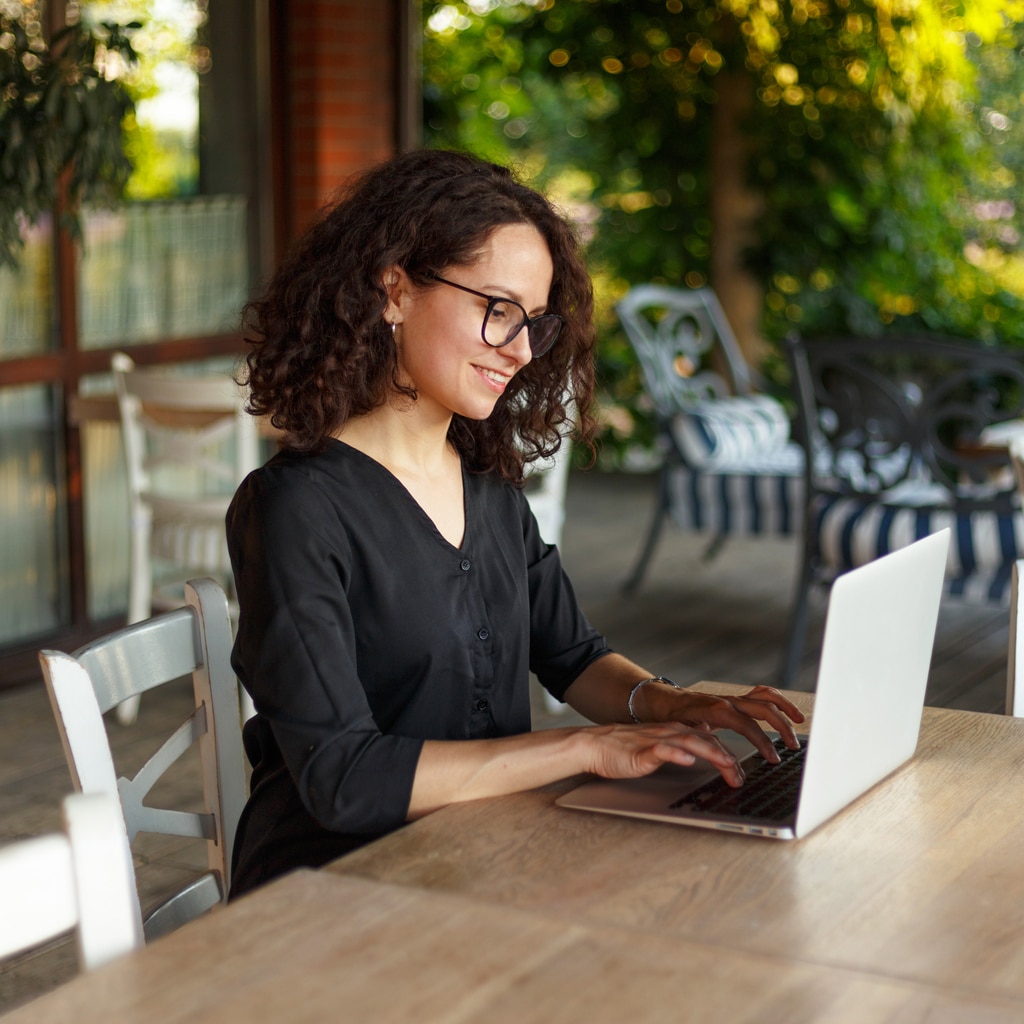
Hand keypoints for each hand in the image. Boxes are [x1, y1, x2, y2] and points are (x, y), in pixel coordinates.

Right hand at [583, 722, 746, 787]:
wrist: (594, 745)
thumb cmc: (623, 750)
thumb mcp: (656, 749)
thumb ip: (676, 750)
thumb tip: (696, 756)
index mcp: (675, 733)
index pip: (710, 742)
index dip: (729, 757)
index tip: (742, 774)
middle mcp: (670, 733)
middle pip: (707, 742)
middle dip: (729, 760)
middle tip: (742, 778)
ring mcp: (657, 740)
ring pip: (691, 743)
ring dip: (713, 755)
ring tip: (729, 768)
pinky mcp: (642, 750)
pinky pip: (662, 750)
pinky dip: (677, 754)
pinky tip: (688, 760)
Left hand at [662, 685, 805, 762]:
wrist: (664, 701)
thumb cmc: (673, 718)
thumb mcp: (684, 733)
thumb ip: (704, 743)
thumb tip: (720, 758)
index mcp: (718, 710)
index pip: (749, 726)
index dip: (764, 742)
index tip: (774, 758)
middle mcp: (729, 701)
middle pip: (764, 709)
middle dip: (782, 728)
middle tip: (791, 748)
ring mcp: (734, 698)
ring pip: (766, 698)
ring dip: (785, 709)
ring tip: (800, 722)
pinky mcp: (736, 699)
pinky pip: (761, 695)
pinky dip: (777, 701)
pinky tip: (788, 712)